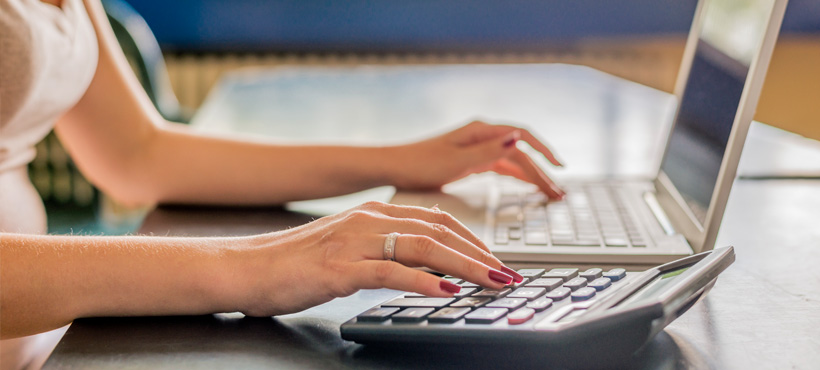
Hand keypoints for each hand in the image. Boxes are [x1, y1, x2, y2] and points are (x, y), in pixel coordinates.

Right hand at [229, 201, 522, 316]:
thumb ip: (385, 250)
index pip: (437, 219)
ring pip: (423, 247)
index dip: (473, 240)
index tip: (496, 261)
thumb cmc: (296, 263)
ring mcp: (355, 241)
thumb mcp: (349, 249)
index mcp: (373, 212)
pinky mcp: (340, 268)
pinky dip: (423, 282)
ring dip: (465, 266)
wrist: (246, 267)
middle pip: (439, 231)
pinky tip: (446, 293)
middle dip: (480, 254)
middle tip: (508, 276)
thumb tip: (427, 269)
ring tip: (492, 282)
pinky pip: (390, 272)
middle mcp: (369, 219)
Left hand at [388, 120, 564, 198]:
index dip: (543, 153)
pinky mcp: (471, 161)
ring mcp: (477, 148)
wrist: (393, 167)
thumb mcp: (456, 161)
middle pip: (521, 152)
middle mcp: (482, 136)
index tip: (559, 169)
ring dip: (532, 175)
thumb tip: (518, 137)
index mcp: (480, 131)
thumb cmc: (420, 164)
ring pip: (513, 161)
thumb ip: (488, 151)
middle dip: (542, 172)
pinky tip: (527, 185)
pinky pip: (501, 167)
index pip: (522, 139)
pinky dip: (516, 176)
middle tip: (558, 194)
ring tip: (550, 193)